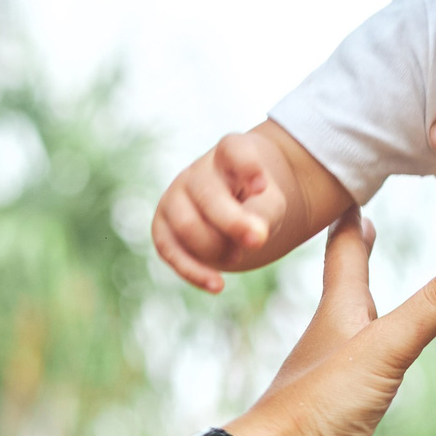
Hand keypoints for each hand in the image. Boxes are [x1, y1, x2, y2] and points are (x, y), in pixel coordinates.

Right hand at [154, 130, 292, 292]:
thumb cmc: (257, 203)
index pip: (235, 150)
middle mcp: (197, 172)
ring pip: (187, 226)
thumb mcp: (272, 205)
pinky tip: (217, 285)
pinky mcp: (162, 226)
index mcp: (230, 153)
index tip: (262, 186)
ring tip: (238, 253)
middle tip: (257, 241)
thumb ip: (266, 215)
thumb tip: (253, 238)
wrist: (236, 211)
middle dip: (233, 224)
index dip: (247, 167)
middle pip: (208, 197)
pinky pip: (169, 251)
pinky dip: (193, 271)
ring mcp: (175, 197)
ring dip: (216, 248)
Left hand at [230, 210, 435, 435]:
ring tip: (371, 296)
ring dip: (362, 306)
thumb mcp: (387, 347)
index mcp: (339, 311)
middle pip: (344, 284)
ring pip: (349, 330)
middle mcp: (331, 337)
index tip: (357, 188)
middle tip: (363, 223)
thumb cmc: (317, 407)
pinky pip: (357, 374)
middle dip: (355, 253)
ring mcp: (330, 377)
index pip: (346, 248)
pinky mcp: (334, 415)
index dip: (353, 216)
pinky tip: (372, 374)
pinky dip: (370, 359)